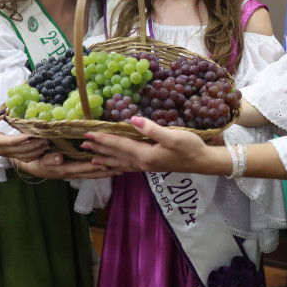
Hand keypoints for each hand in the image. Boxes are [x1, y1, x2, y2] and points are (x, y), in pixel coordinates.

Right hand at [0, 111, 48, 161]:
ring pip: (24, 156)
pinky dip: (33, 156)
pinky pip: (23, 159)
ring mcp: (7, 154)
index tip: (32, 134)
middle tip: (46, 139)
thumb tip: (4, 111)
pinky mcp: (10, 155)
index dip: (22, 139)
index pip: (11, 141)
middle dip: (35, 146)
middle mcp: (3, 149)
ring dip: (36, 152)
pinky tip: (41, 151)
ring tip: (47, 145)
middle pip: (21, 150)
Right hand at [14, 151, 120, 179]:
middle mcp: (73, 173)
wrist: (31, 166)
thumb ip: (50, 159)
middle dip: (108, 171)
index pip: (85, 168)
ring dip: (107, 171)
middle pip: (93, 173)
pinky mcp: (75, 170)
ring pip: (93, 173)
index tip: (109, 165)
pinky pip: (90, 171)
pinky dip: (100, 169)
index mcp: (66, 169)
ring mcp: (75, 172)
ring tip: (122, 168)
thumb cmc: (36, 161)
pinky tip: (109, 166)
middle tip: (123, 168)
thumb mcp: (40, 160)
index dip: (97, 167)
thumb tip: (60, 159)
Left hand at [81, 116, 212, 173]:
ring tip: (91, 158)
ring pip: (120, 163)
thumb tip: (132, 120)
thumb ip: (152, 129)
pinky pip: (128, 166)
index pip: (119, 145)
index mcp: (145, 155)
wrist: (203, 162)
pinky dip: (117, 165)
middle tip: (82, 144)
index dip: (103, 139)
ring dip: (105, 158)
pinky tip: (114, 165)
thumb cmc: (190, 147)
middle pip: (116, 155)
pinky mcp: (151, 166)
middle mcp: (142, 163)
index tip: (88, 134)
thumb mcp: (173, 136)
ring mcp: (146, 166)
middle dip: (99, 149)